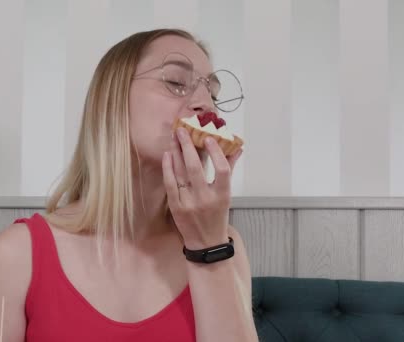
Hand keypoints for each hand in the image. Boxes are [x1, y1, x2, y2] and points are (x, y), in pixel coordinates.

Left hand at [162, 127, 242, 249]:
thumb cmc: (218, 216)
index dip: (215, 152)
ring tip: (174, 137)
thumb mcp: (227, 195)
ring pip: (181, 174)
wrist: (206, 243)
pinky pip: (170, 184)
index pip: (222, 170)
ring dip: (176, 153)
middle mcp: (206, 199)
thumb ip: (230, 170)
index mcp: (222, 195)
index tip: (208, 137)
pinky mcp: (176, 207)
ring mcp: (189, 204)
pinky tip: (167, 155)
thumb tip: (236, 147)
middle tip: (183, 130)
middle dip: (188, 147)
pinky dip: (168, 168)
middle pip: (196, 168)